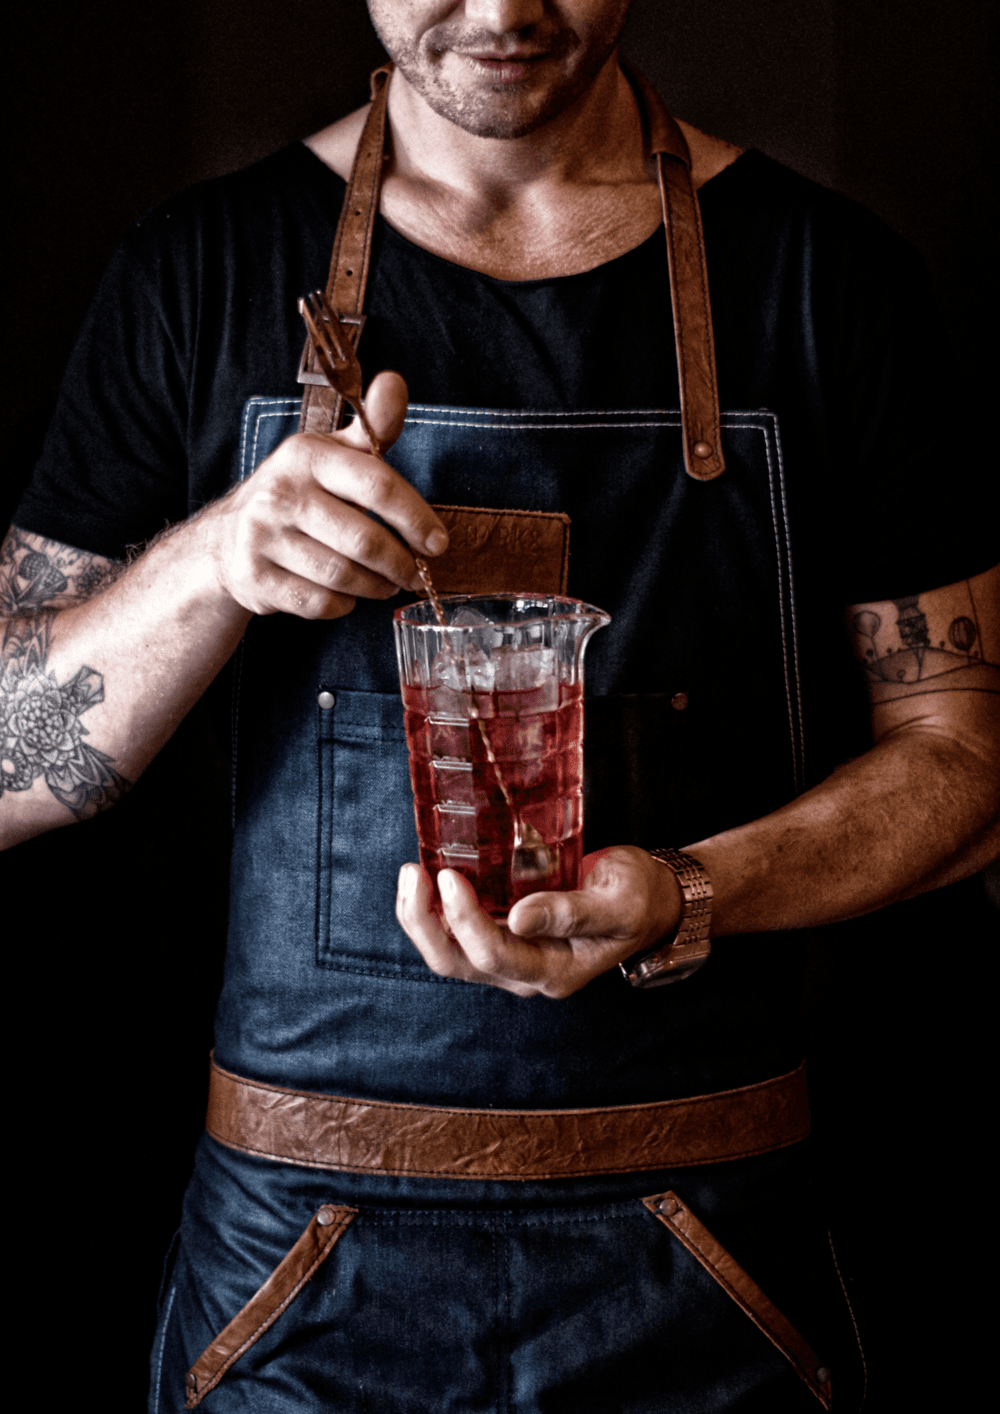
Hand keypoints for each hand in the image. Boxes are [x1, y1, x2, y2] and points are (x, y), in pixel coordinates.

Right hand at [207, 371, 447, 617]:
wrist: (228, 540)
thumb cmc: (299, 493)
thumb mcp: (332, 454)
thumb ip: (371, 426)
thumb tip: (394, 382)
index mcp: (306, 455)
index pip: (376, 484)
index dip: (416, 517)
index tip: (438, 542)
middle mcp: (280, 493)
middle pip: (364, 540)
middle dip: (401, 563)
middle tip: (416, 573)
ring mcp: (262, 537)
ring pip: (343, 576)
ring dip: (376, 586)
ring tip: (386, 583)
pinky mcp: (256, 578)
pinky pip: (319, 603)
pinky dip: (343, 605)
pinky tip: (347, 595)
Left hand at [396, 847, 682, 997]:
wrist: (648, 901)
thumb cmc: (637, 899)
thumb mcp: (617, 903)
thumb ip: (572, 913)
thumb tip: (517, 918)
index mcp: (555, 971)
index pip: (495, 954)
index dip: (464, 918)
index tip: (449, 875)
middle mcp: (526, 973)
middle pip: (457, 962)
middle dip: (424, 922)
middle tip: (414, 871)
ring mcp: (511, 957)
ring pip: (449, 952)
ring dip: (421, 917)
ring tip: (411, 872)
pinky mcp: (503, 936)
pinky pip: (456, 933)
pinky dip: (435, 909)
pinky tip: (427, 877)